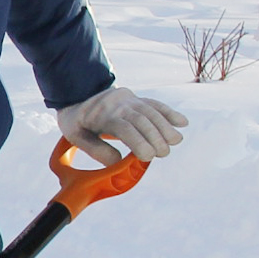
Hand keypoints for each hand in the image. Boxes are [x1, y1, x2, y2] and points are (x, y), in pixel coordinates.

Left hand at [57, 84, 187, 164]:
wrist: (77, 93)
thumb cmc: (76, 121)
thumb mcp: (76, 136)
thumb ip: (96, 150)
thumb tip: (117, 164)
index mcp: (102, 115)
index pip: (125, 128)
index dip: (138, 142)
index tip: (148, 157)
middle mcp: (118, 104)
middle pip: (142, 119)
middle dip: (156, 136)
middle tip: (164, 154)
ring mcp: (129, 100)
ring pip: (151, 110)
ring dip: (166, 126)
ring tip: (176, 141)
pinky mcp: (137, 99)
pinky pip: (155, 104)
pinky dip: (169, 113)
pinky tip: (182, 123)